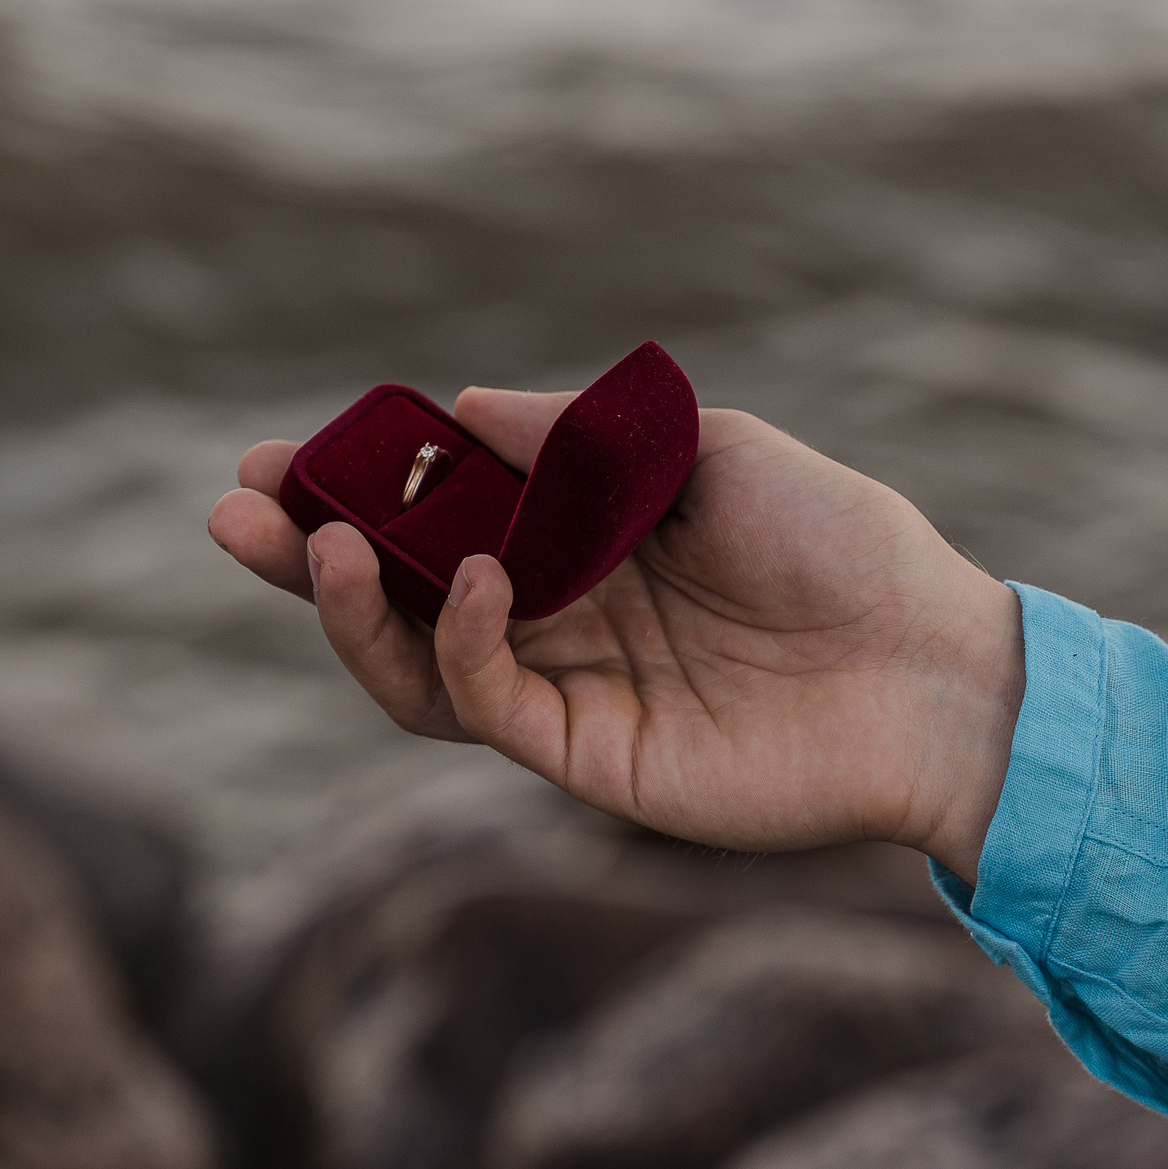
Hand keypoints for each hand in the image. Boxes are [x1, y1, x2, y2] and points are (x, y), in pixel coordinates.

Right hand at [207, 390, 1022, 879]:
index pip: (433, 521)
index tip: (279, 453)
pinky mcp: (591, 761)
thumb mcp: (704, 448)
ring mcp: (569, 695)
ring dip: (353, 611)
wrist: (934, 664)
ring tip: (316, 545)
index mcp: (580, 544)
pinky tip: (466, 575)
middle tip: (233, 511)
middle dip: (310, 557)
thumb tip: (459, 406)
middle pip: (400, 599)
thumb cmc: (840, 540)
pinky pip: (494, 707)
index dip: (355, 492)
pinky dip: (463, 641)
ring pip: (420, 668)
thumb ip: (576, 440)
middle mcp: (559, 621)